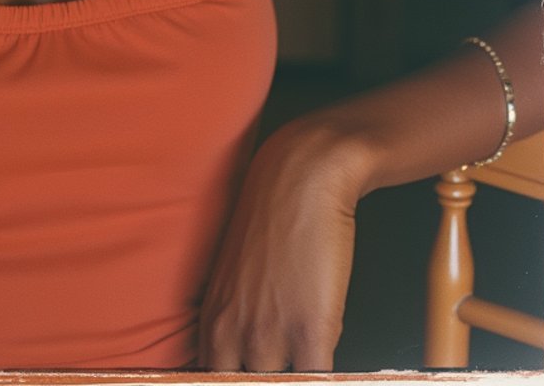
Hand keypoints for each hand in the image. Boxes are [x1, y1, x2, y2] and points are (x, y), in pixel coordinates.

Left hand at [198, 119, 365, 371]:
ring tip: (305, 364)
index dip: (235, 385)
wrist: (300, 178)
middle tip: (283, 368)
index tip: (250, 376)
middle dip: (265, 383)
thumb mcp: (234, 279)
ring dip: (292, 379)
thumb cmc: (270, 223)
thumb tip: (244, 361)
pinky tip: (330, 374)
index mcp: (212, 324)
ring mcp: (269, 336)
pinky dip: (324, 381)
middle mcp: (232, 335)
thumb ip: (234, 325)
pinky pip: (314, 382)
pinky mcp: (310, 331)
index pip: (212, 385)